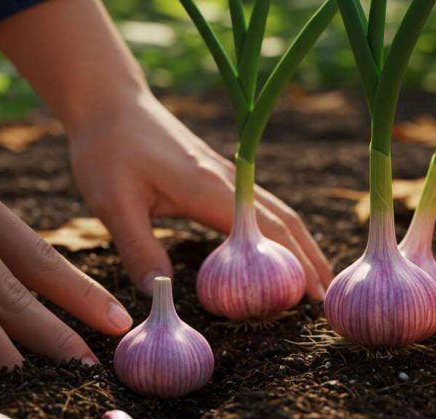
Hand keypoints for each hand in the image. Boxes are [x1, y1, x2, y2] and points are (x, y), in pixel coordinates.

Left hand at [68, 91, 332, 296]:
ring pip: (276, 212)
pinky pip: (259, 206)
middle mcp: (226, 180)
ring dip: (301, 245)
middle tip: (328, 298)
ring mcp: (225, 176)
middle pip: (284, 222)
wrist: (109, 102)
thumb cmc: (107, 149)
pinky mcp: (215, 175)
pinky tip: (278, 250)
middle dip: (310, 259)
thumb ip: (138, 249)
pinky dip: (280, 232)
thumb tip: (158, 295)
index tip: (311, 297)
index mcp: (208, 188)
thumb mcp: (113, 203)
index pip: (264, 232)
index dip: (292, 265)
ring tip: (317, 280)